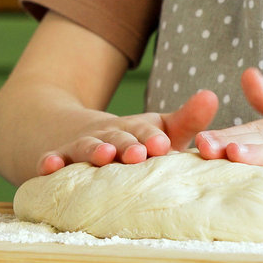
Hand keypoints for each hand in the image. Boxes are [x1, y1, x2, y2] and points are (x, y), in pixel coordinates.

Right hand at [37, 90, 218, 175]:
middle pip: (117, 138)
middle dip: (128, 144)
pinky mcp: (57, 159)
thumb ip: (185, 119)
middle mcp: (106, 136)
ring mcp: (79, 146)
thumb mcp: (154, 127)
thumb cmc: (124, 137)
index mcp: (133, 130)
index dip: (152, 137)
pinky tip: (49, 167)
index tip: (163, 145)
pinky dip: (49, 163)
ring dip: (94, 151)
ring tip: (104, 156)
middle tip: (140, 154)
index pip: (144, 132)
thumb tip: (213, 95)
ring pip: (86, 147)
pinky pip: (51, 161)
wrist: (62, 128)